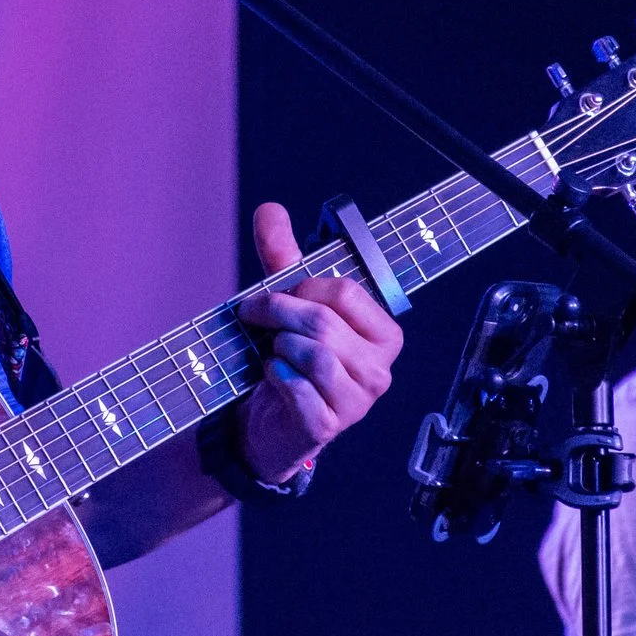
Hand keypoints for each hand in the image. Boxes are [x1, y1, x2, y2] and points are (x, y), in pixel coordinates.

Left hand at [234, 201, 403, 482]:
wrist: (267, 422)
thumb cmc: (288, 358)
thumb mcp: (288, 304)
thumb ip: (283, 257)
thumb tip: (269, 209)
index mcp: (383, 334)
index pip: (346, 292)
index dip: (301, 287)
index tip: (275, 295)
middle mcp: (379, 369)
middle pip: (324, 321)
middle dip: (277, 312)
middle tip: (252, 315)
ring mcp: (357, 402)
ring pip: (314, 354)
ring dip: (278, 346)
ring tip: (270, 351)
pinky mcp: (328, 426)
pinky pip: (299, 389)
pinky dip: (276, 376)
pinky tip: (271, 376)